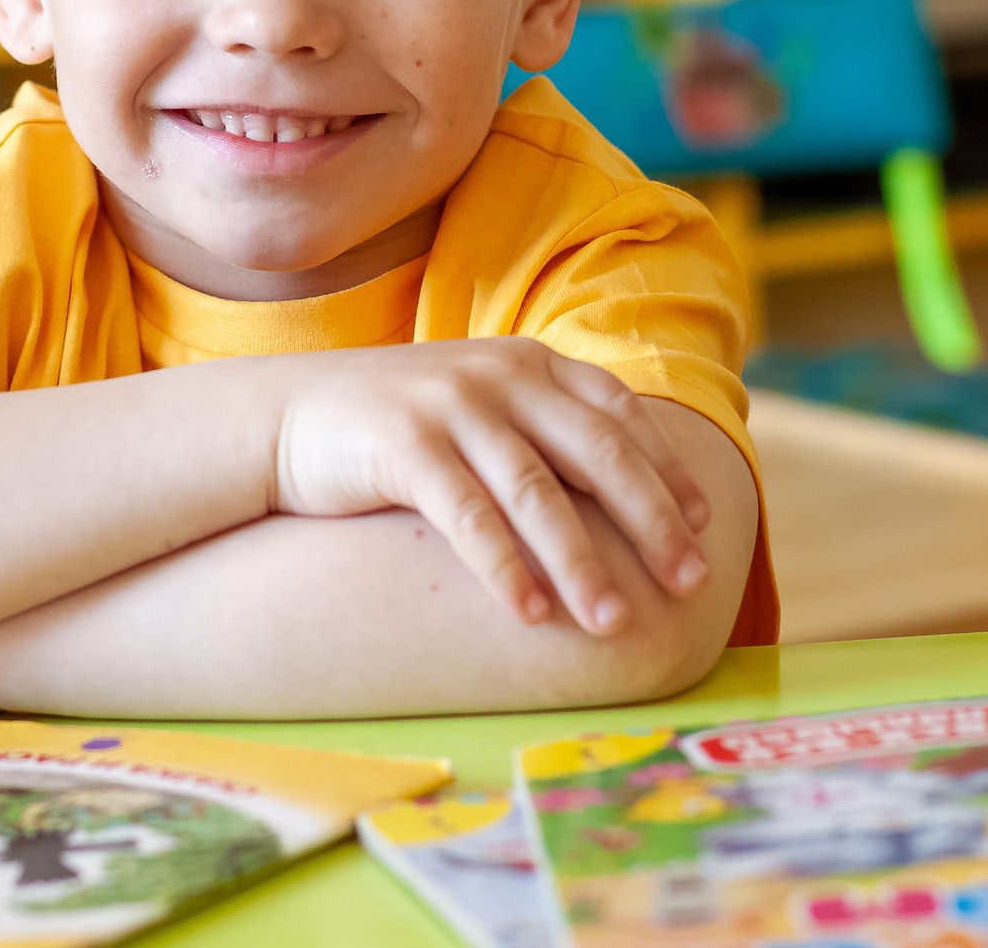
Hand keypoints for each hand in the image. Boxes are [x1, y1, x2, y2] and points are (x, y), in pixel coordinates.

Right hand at [271, 337, 712, 636]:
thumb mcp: (478, 411)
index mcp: (528, 363)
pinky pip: (467, 514)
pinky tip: (530, 615)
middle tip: (690, 582)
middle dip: (651, 522)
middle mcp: (499, 375)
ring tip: (612, 624)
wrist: (283, 416)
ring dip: (581, 562)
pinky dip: (504, 568)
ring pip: (536, 492)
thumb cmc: (395, 430)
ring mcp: (451, 406)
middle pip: (597, 453)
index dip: (665, 468)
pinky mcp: (402, 444)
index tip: (703, 525)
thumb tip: (627, 496)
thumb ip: (541, 431)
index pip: (618, 413)